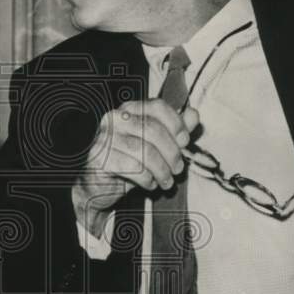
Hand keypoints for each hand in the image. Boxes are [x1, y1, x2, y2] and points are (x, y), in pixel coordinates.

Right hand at [73, 99, 199, 236]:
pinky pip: (132, 168)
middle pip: (153, 130)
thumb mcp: (155, 145)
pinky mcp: (100, 159)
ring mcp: (105, 138)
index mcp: (129, 109)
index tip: (185, 141)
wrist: (99, 186)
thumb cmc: (129, 162)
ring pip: (144, 151)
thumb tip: (193, 115)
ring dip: (162, 170)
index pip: (157, 106)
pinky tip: (150, 184)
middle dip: (172, 152)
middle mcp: (115, 119)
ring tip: (166, 181)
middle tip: (178, 169)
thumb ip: (173, 130)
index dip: (176, 123)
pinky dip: (147, 179)